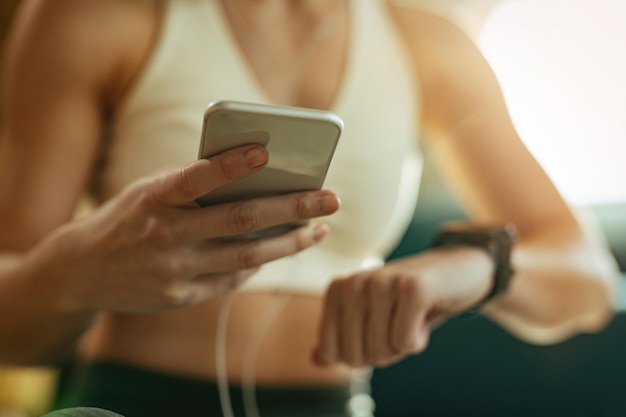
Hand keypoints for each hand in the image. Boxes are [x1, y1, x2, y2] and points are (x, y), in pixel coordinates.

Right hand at [36, 144, 339, 313]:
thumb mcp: (149, 191)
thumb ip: (193, 185)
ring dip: (289, 243)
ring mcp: (173, 271)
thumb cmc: (128, 218)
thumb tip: (254, 177)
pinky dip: (259, 264)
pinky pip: (232, 279)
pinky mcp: (180, 297)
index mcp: (154, 198)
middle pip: (240, 220)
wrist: (83, 271)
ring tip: (317, 229)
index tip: (267, 151)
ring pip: (246, 257)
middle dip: (292, 209)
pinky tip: (281, 249)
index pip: (197, 178)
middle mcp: (165, 235)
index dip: (232, 164)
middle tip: (331, 199)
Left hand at [313, 246, 492, 367]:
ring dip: (403, 344)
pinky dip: (419, 339)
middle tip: (398, 324)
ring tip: (412, 316)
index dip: (359, 355)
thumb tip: (314, 360)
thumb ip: (340, 339)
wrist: (458, 270)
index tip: (377, 331)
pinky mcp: (412, 288)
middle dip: (383, 352)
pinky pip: (405, 342)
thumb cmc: (408, 301)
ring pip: (381, 350)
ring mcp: (382, 282)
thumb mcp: (370, 319)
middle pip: (356, 356)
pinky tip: (425, 315)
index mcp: (337, 289)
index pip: (331, 353)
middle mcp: (354, 282)